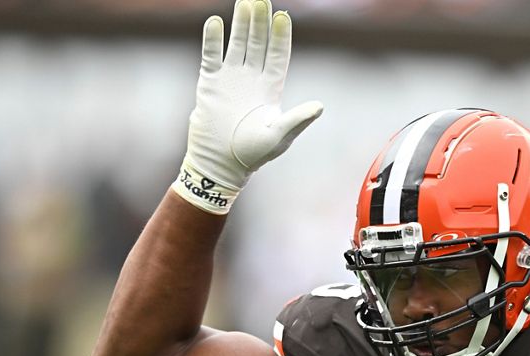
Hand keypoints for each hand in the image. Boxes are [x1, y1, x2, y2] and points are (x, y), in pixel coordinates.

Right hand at [172, 0, 322, 213]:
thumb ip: (297, 120)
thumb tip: (319, 107)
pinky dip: (212, 39)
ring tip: (244, 2)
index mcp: (271, 89)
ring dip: (240, 24)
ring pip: (236, 44)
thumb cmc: (252, 155)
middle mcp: (252, 79)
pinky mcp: (209, 84)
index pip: (277, 55)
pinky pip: (211, 56)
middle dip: (260, 21)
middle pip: (257, 42)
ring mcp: (230, 79)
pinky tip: (214, 22)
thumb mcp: (279, 137)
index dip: (280, 36)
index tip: (282, 16)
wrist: (219, 164)